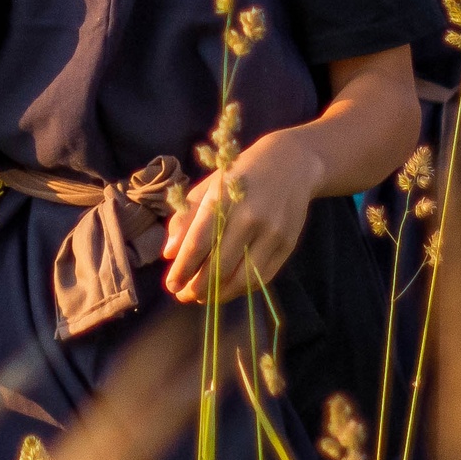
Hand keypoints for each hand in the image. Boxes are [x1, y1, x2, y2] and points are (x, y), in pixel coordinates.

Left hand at [162, 130, 323, 303]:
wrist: (290, 162)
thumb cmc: (240, 175)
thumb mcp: (207, 188)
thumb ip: (185, 219)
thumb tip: (169, 254)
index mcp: (223, 199)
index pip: (197, 244)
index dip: (182, 269)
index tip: (171, 285)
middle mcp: (250, 217)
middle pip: (219, 265)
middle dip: (197, 287)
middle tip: (184, 295)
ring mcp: (272, 233)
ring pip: (242, 277)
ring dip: (219, 294)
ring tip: (203, 297)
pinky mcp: (288, 244)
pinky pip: (262, 277)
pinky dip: (242, 289)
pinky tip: (227, 290)